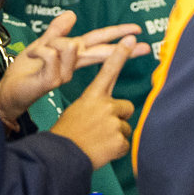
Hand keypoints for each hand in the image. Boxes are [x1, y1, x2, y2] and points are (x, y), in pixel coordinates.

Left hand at [0, 12, 151, 121]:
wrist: (9, 91)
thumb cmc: (25, 71)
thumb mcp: (41, 44)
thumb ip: (56, 30)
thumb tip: (72, 14)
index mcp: (72, 54)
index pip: (99, 41)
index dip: (117, 34)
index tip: (137, 31)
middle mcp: (73, 65)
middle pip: (100, 52)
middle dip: (121, 48)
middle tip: (143, 46)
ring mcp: (65, 74)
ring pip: (69, 47)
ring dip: (52, 43)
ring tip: (37, 51)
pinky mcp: (53, 80)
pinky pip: (52, 55)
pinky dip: (40, 51)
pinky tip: (33, 55)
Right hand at [50, 37, 135, 168]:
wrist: (62, 156)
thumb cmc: (67, 134)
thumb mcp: (77, 111)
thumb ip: (96, 106)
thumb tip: (110, 111)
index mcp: (92, 97)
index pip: (108, 71)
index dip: (120, 54)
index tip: (131, 38)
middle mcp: (105, 106)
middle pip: (126, 107)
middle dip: (118, 117)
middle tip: (101, 129)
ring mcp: (113, 122)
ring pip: (126, 127)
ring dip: (116, 136)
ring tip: (99, 141)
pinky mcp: (119, 139)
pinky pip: (126, 144)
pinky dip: (117, 150)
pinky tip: (102, 151)